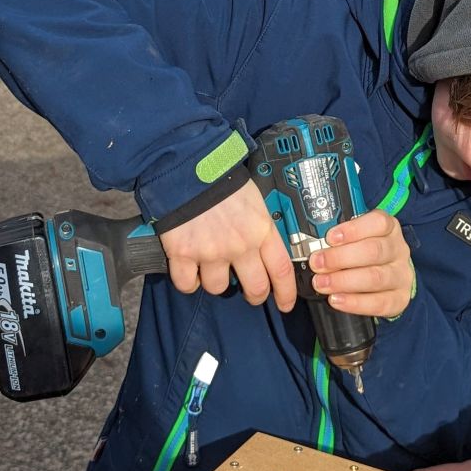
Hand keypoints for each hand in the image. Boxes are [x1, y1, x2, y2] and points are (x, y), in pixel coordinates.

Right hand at [159, 180, 296, 308]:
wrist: (188, 167)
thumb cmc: (221, 178)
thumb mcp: (254, 200)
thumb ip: (260, 225)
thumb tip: (265, 244)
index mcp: (261, 229)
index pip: (282, 269)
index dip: (286, 292)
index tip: (285, 303)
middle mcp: (240, 246)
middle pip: (255, 288)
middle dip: (254, 295)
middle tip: (251, 292)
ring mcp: (211, 252)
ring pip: (218, 288)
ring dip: (216, 282)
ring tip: (212, 267)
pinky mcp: (184, 254)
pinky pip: (187, 284)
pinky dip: (189, 280)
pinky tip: (191, 269)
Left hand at [311, 209, 413, 317]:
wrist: (388, 278)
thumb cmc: (367, 253)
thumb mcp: (358, 238)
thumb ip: (341, 238)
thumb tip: (314, 241)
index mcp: (390, 229)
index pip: (378, 223)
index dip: (353, 229)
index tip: (330, 237)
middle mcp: (398, 250)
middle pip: (374, 251)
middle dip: (340, 258)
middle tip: (317, 263)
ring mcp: (401, 275)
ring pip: (376, 277)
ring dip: (343, 281)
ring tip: (322, 283)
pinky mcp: (400, 298)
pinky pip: (379, 303)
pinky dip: (355, 303)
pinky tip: (336, 299)